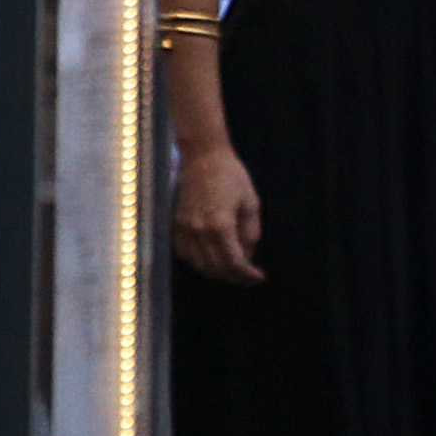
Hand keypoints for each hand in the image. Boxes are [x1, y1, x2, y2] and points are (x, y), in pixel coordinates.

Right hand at [173, 141, 263, 283]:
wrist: (203, 156)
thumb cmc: (231, 176)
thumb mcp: (251, 204)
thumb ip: (250, 234)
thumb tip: (247, 257)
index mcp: (221, 225)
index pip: (234, 263)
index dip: (248, 275)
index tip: (259, 277)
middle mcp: (199, 230)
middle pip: (216, 268)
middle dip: (235, 278)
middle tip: (248, 278)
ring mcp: (184, 228)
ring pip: (199, 264)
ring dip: (217, 273)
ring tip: (233, 272)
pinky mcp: (176, 224)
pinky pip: (185, 254)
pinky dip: (199, 262)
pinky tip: (212, 260)